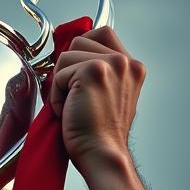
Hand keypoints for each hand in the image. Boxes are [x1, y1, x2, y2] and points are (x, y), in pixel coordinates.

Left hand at [47, 27, 145, 173]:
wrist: (101, 155)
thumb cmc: (100, 136)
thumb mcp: (108, 96)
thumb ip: (101, 72)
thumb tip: (71, 54)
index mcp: (133, 67)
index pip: (102, 33)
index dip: (81, 52)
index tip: (76, 78)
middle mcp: (126, 62)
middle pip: (81, 40)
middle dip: (68, 68)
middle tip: (72, 97)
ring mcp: (111, 64)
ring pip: (67, 55)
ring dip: (61, 82)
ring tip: (70, 106)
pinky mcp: (93, 71)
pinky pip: (59, 72)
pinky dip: (56, 95)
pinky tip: (66, 112)